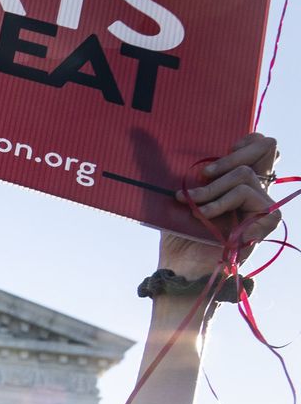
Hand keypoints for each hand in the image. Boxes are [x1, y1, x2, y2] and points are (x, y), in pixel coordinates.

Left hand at [166, 133, 280, 278]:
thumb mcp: (172, 197)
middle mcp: (253, 188)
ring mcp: (260, 205)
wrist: (181, 268)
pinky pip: (258, 201)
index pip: (260, 144)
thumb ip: (168, 169)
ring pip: (246, 176)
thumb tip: (138, 135)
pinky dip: (227, 207)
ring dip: (214, 192)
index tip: (220, 150)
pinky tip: (212, 222)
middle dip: (228, 159)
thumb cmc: (176, 234)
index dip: (247, 140)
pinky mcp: (264, 223)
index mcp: (235, 179)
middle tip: (202, 177)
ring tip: (197, 210)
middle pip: (266, 149)